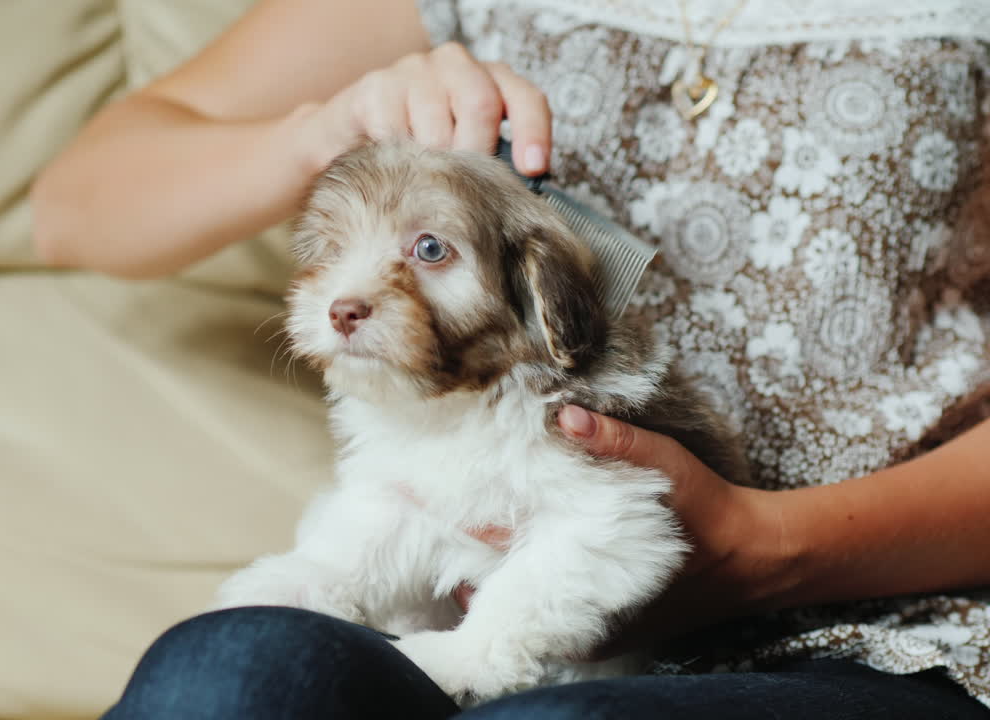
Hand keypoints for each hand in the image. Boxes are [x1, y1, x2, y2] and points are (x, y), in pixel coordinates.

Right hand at [290, 42, 551, 175]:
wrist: (349, 142)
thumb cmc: (417, 155)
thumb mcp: (461, 157)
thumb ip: (491, 167)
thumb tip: (517, 203)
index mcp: (488, 80)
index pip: (524, 98)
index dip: (533, 133)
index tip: (533, 169)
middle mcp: (454, 65)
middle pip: (481, 103)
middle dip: (474, 153)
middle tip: (461, 186)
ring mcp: (414, 71)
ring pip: (437, 125)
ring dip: (431, 164)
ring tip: (421, 180)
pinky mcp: (376, 88)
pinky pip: (395, 132)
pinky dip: (396, 160)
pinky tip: (391, 166)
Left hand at [455, 405, 794, 658]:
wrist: (753, 563)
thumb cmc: (707, 509)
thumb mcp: (667, 463)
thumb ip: (615, 440)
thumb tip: (567, 414)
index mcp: (583, 563)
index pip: (501, 541)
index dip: (464, 517)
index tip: (425, 494)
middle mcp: (578, 608)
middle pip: (498, 578)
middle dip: (467, 546)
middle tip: (428, 510)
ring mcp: (586, 628)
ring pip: (517, 601)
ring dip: (491, 568)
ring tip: (456, 532)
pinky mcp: (597, 636)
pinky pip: (542, 614)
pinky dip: (521, 587)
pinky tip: (504, 559)